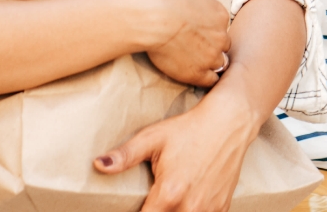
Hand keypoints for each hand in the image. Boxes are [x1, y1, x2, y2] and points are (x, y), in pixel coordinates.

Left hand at [95, 92, 264, 211]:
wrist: (228, 124)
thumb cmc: (188, 129)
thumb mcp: (152, 138)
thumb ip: (125, 156)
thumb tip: (98, 165)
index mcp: (169, 194)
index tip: (131, 209)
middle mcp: (191, 207)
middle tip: (150, 202)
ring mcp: (209, 210)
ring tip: (165, 201)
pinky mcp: (221, 208)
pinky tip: (184, 201)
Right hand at [120, 0, 231, 88]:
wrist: (154, 18)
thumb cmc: (162, 0)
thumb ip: (196, 8)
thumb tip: (190, 13)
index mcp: (219, 14)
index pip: (221, 27)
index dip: (208, 30)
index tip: (195, 31)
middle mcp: (221, 36)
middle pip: (223, 45)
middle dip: (211, 46)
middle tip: (192, 45)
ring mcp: (212, 56)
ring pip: (219, 64)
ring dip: (208, 63)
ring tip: (190, 60)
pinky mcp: (198, 72)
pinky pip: (210, 80)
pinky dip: (204, 78)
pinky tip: (191, 72)